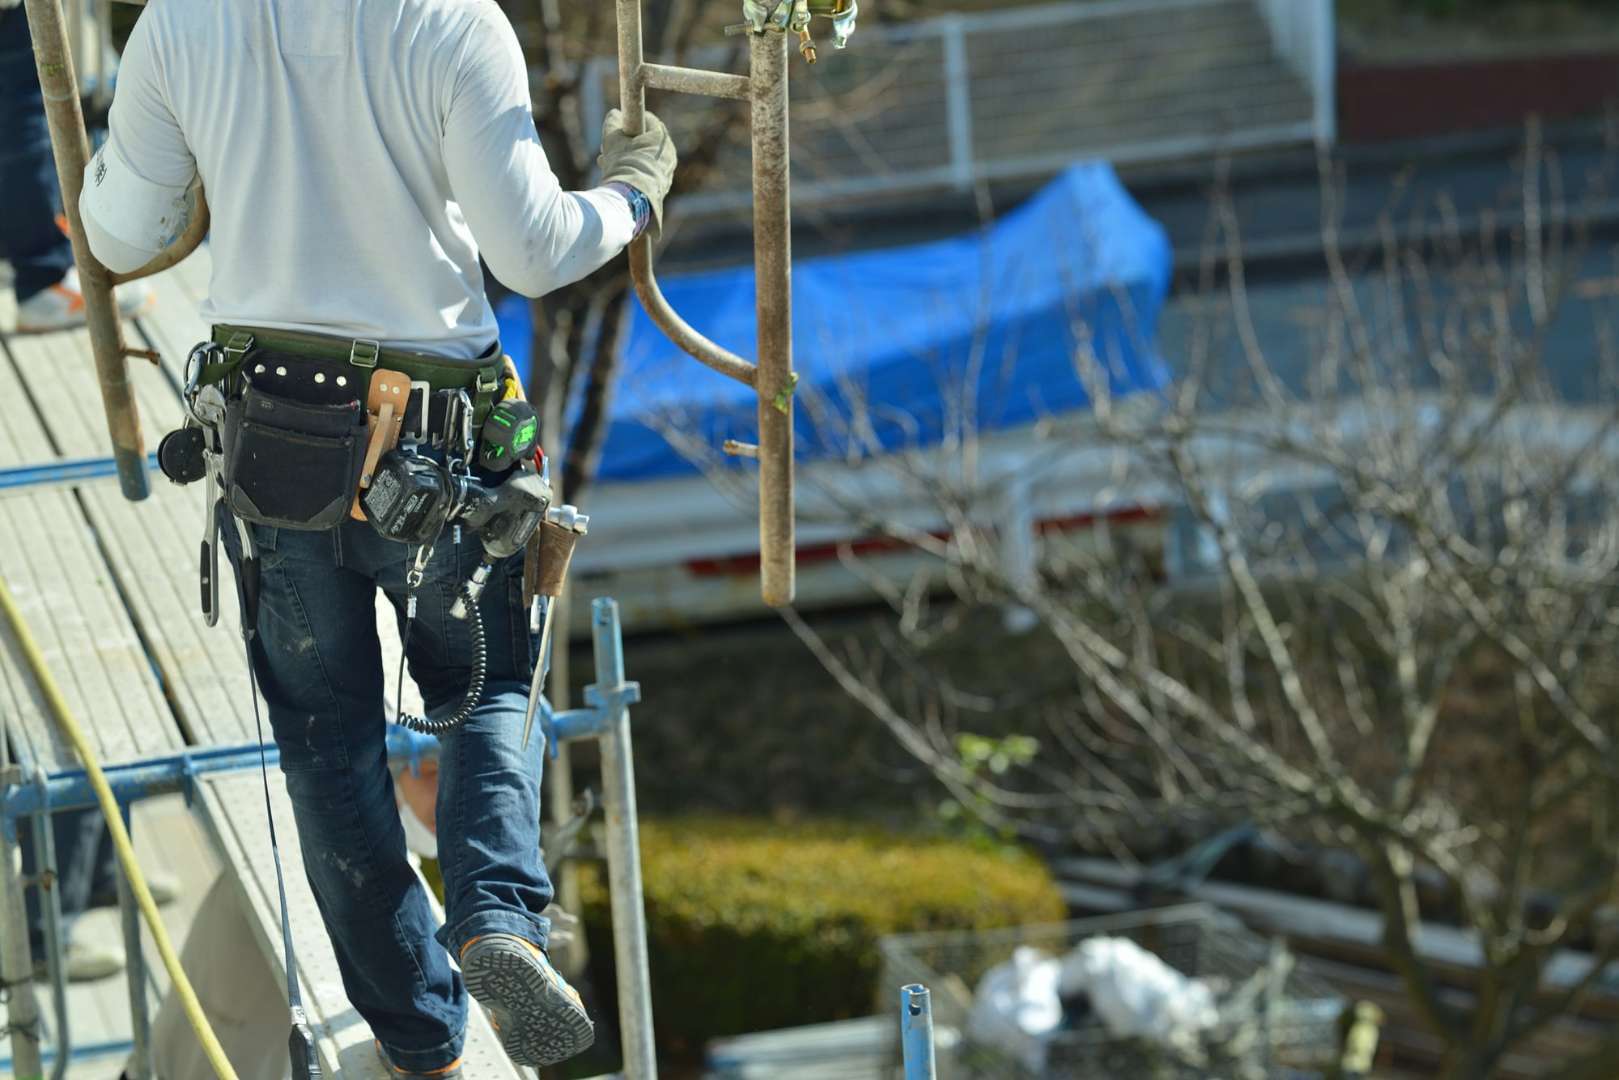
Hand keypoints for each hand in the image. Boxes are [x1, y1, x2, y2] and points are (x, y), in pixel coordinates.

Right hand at [599, 108, 676, 236]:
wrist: (630, 198)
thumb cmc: (622, 164)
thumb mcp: (611, 137)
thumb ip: (612, 121)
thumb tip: (615, 114)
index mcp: (661, 138)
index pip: (648, 120)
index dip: (630, 120)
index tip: (619, 125)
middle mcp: (669, 154)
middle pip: (646, 142)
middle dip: (626, 143)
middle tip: (609, 146)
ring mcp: (667, 172)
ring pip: (644, 159)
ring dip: (626, 158)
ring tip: (606, 163)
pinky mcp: (663, 188)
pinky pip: (647, 174)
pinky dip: (634, 172)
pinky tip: (617, 177)